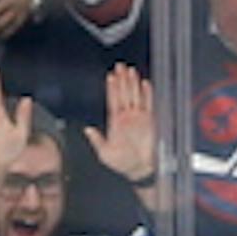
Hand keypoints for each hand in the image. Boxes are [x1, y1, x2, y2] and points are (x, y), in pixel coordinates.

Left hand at [81, 62, 155, 184]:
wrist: (139, 169)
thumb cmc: (121, 163)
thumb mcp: (104, 154)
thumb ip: (97, 140)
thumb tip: (87, 130)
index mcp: (115, 122)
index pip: (113, 101)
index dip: (112, 88)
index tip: (111, 76)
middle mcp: (126, 117)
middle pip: (124, 94)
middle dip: (122, 80)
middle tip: (120, 66)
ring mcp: (138, 118)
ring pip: (135, 96)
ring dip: (133, 83)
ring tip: (131, 71)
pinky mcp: (150, 121)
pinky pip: (148, 104)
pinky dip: (147, 94)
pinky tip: (145, 84)